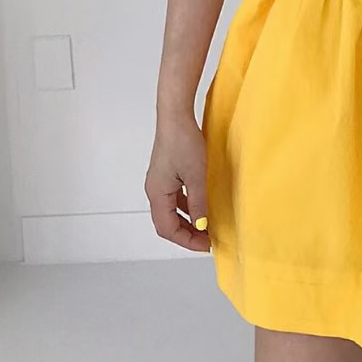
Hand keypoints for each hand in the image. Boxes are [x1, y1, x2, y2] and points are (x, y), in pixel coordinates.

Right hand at [145, 113, 210, 251]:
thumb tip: (202, 226)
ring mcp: (159, 182)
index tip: (206, 244)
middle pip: (166, 223)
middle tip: (207, 239)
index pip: (167, 229)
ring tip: (206, 226)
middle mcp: (154, 190)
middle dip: (187, 234)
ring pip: (170, 211)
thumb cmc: (182, 141)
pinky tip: (201, 206)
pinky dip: (187, 208)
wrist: (176, 116)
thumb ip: (199, 203)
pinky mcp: (166, 174)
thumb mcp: (196, 176)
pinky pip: (174, 199)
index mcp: (157, 193)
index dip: (186, 240)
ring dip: (187, 222)